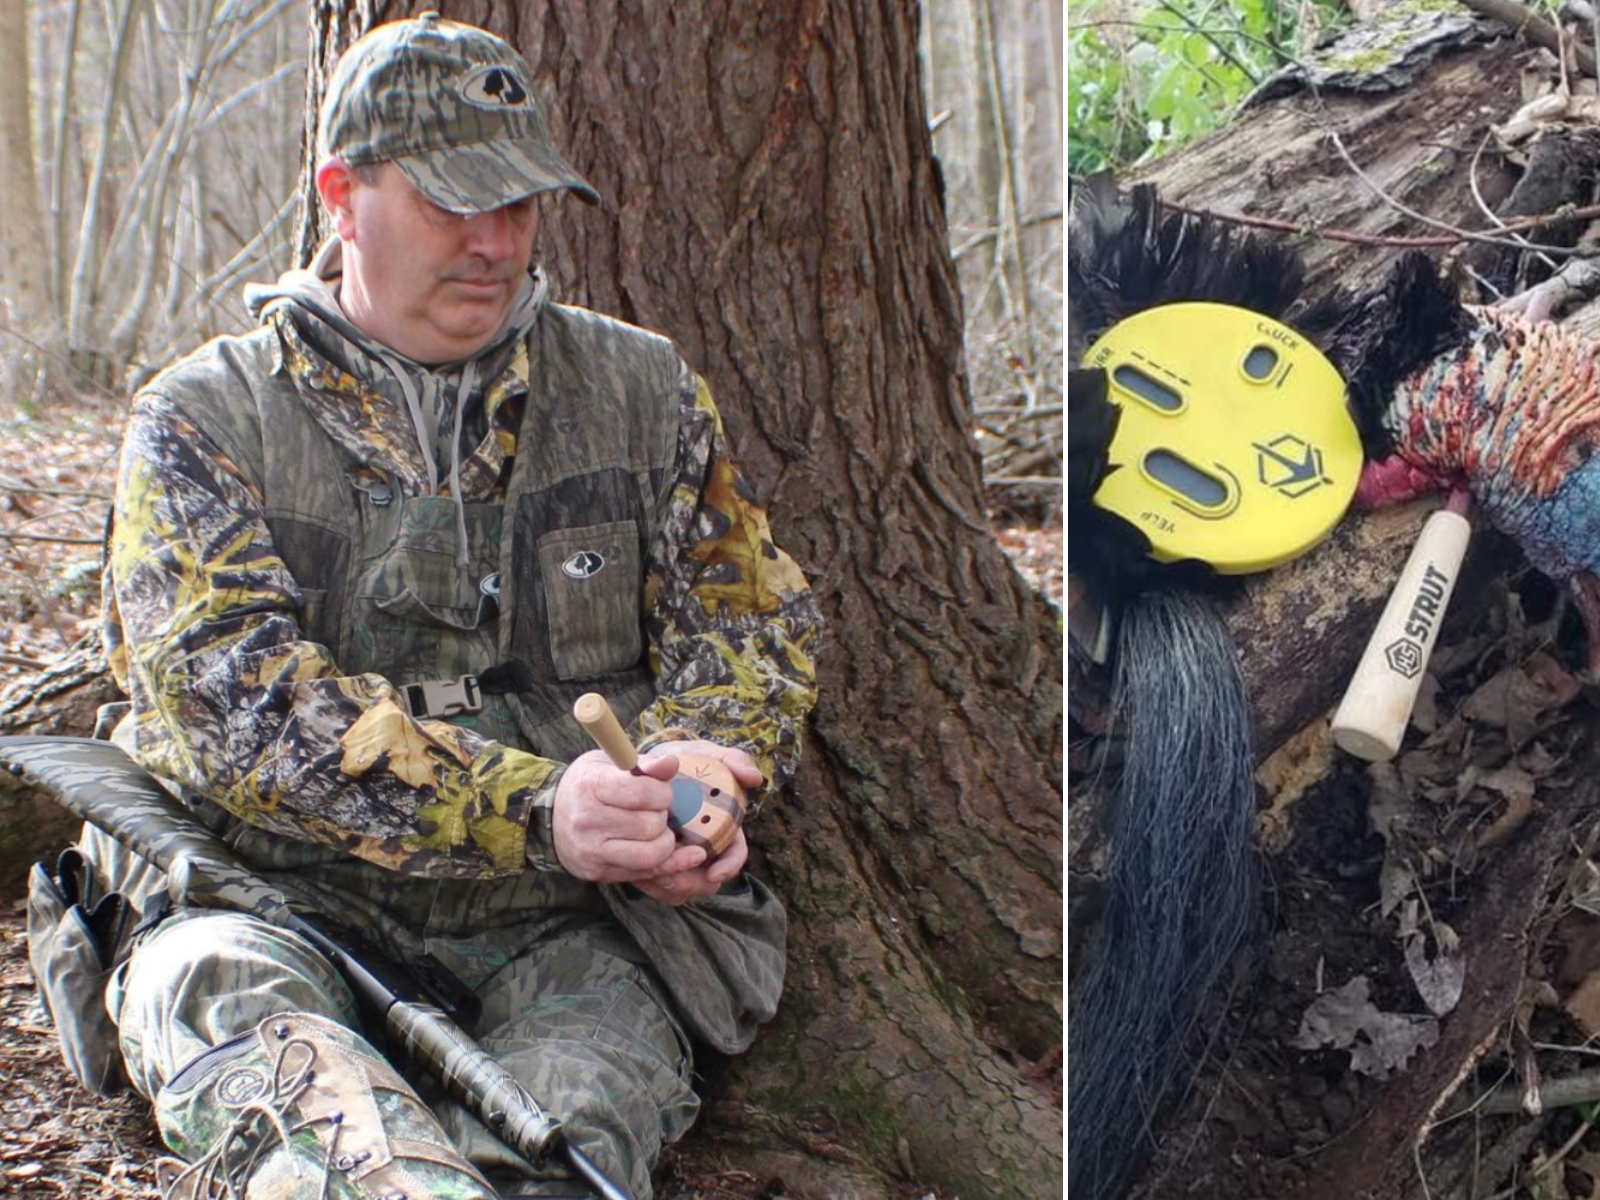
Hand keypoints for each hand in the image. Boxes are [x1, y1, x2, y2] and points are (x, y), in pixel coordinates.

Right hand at [551, 749, 706, 882]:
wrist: (549, 819)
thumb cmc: (588, 785)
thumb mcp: (611, 763)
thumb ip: (645, 763)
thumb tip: (671, 764)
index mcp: (591, 786)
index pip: (643, 793)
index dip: (663, 793)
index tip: (660, 793)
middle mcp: (587, 820)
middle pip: (650, 825)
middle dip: (662, 817)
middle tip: (654, 812)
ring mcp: (591, 851)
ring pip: (650, 855)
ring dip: (664, 843)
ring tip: (655, 832)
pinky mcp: (598, 872)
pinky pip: (643, 874)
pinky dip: (660, 863)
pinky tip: (660, 849)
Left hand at [629, 740, 761, 905]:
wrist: (644, 769)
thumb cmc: (680, 762)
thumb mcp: (703, 754)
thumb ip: (731, 760)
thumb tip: (755, 778)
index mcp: (721, 825)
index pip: (735, 854)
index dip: (729, 866)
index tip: (714, 873)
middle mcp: (705, 845)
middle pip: (709, 879)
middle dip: (694, 884)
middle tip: (673, 880)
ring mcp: (682, 856)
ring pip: (685, 887)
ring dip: (672, 886)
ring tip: (653, 876)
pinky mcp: (659, 863)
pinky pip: (661, 888)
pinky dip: (653, 886)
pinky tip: (640, 874)